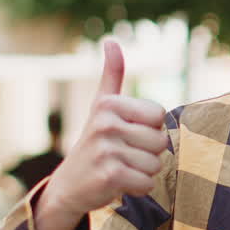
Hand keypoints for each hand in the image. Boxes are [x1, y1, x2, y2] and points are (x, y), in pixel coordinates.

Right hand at [35, 40, 168, 229]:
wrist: (68, 186)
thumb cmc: (94, 143)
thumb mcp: (101, 106)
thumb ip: (112, 75)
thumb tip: (111, 41)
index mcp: (108, 104)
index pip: (159, 115)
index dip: (149, 129)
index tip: (127, 133)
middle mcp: (105, 124)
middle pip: (161, 141)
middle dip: (148, 153)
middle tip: (123, 155)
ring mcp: (106, 150)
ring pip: (156, 164)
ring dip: (142, 172)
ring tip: (120, 168)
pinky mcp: (110, 176)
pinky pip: (147, 183)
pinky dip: (137, 188)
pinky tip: (118, 183)